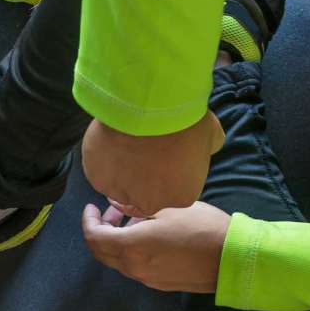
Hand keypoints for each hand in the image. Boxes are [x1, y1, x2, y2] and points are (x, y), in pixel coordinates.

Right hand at [81, 111, 224, 216]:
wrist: (148, 108)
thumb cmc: (183, 121)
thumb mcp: (210, 136)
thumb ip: (205, 150)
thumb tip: (200, 149)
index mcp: (182, 197)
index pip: (175, 191)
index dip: (170, 173)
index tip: (166, 156)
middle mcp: (151, 203)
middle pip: (146, 195)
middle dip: (145, 178)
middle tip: (144, 151)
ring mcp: (122, 194)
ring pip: (121, 187)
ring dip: (123, 172)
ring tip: (126, 146)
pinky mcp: (98, 181)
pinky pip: (102, 175)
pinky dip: (105, 163)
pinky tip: (111, 144)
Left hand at [81, 201, 231, 292]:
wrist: (233, 259)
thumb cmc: (202, 227)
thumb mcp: (169, 208)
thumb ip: (136, 206)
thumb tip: (116, 202)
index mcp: (131, 247)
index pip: (94, 237)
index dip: (88, 221)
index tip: (92, 207)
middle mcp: (133, 267)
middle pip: (101, 251)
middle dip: (102, 229)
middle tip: (113, 211)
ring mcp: (145, 278)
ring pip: (118, 259)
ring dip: (118, 240)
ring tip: (136, 219)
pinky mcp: (158, 283)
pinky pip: (135, 266)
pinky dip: (132, 250)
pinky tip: (149, 236)